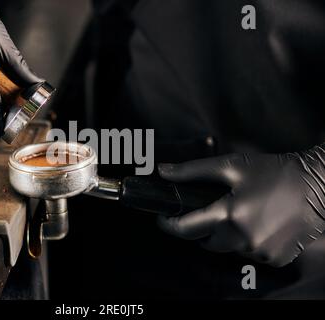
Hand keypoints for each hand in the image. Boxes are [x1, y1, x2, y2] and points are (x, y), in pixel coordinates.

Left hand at [158, 146, 324, 266]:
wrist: (320, 186)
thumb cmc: (275, 172)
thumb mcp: (232, 166)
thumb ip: (193, 170)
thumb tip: (163, 171)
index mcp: (229, 214)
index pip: (185, 228)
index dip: (169, 224)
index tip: (162, 218)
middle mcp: (242, 238)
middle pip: (205, 242)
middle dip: (201, 229)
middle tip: (211, 210)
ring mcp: (259, 252)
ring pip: (227, 248)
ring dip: (226, 234)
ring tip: (240, 212)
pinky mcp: (274, 259)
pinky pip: (249, 253)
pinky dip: (247, 241)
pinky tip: (258, 223)